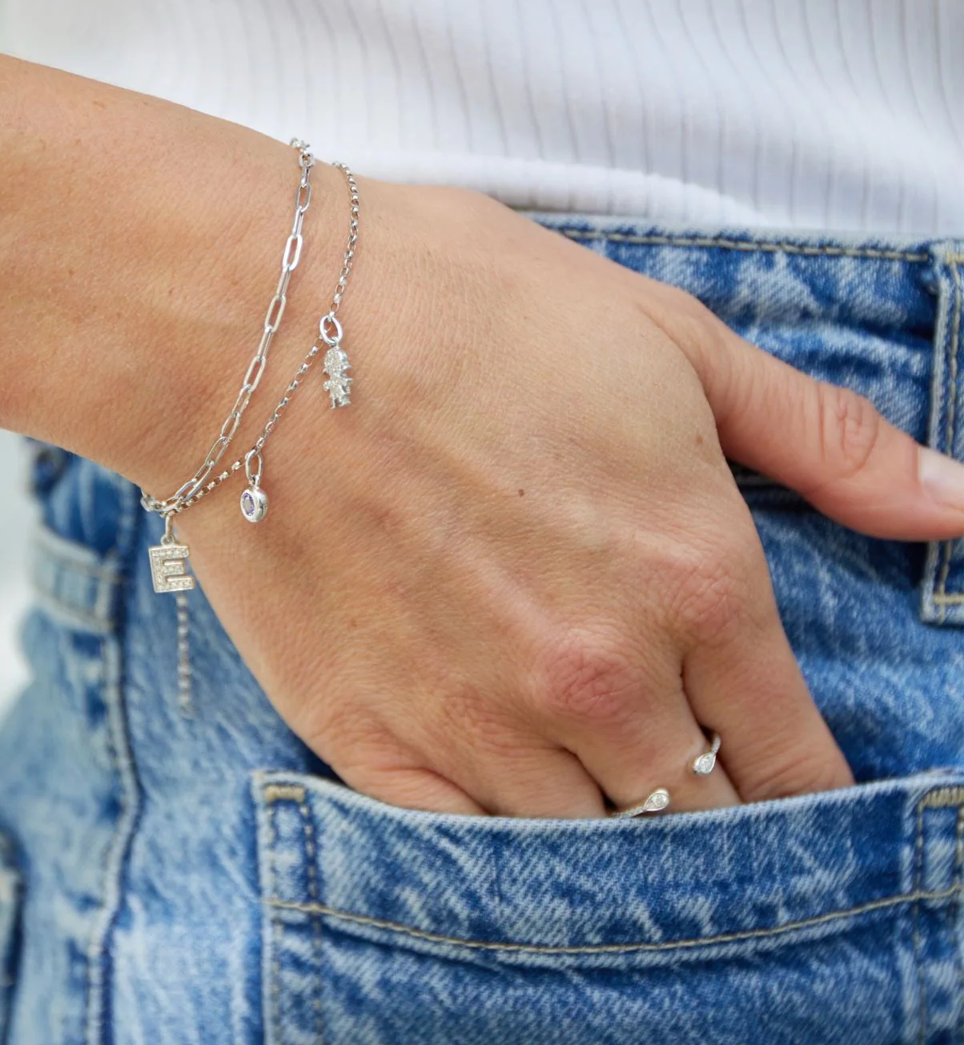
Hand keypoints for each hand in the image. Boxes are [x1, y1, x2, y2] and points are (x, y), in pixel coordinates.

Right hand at [135, 176, 963, 816]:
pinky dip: (498, 833)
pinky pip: (467, 847)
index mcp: (693, 579)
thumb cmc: (460, 305)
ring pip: (588, 844)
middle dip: (706, 796)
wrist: (259, 325)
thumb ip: (821, 439)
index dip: (800, 771)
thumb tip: (952, 508)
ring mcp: (478, 721)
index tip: (781, 766)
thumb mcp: (666, 339)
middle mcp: (598, 677)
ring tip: (587, 772)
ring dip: (604, 819)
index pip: (790, 749)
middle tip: (680, 763)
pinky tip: (497, 785)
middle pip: (694, 813)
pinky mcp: (370, 738)